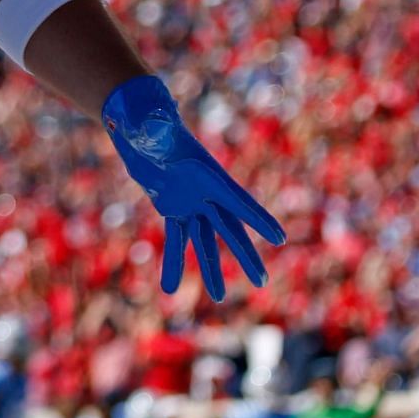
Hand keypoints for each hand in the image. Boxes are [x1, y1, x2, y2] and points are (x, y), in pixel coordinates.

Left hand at [102, 74, 285, 301]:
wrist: (138, 122)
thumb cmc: (147, 118)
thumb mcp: (150, 125)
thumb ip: (154, 129)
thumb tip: (152, 128)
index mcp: (208, 174)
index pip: (238, 201)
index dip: (258, 219)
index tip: (280, 238)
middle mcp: (205, 192)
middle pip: (230, 228)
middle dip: (245, 255)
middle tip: (261, 282)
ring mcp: (190, 201)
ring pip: (205, 241)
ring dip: (210, 268)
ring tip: (218, 298)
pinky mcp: (171, 207)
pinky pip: (176, 238)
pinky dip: (173, 262)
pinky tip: (168, 287)